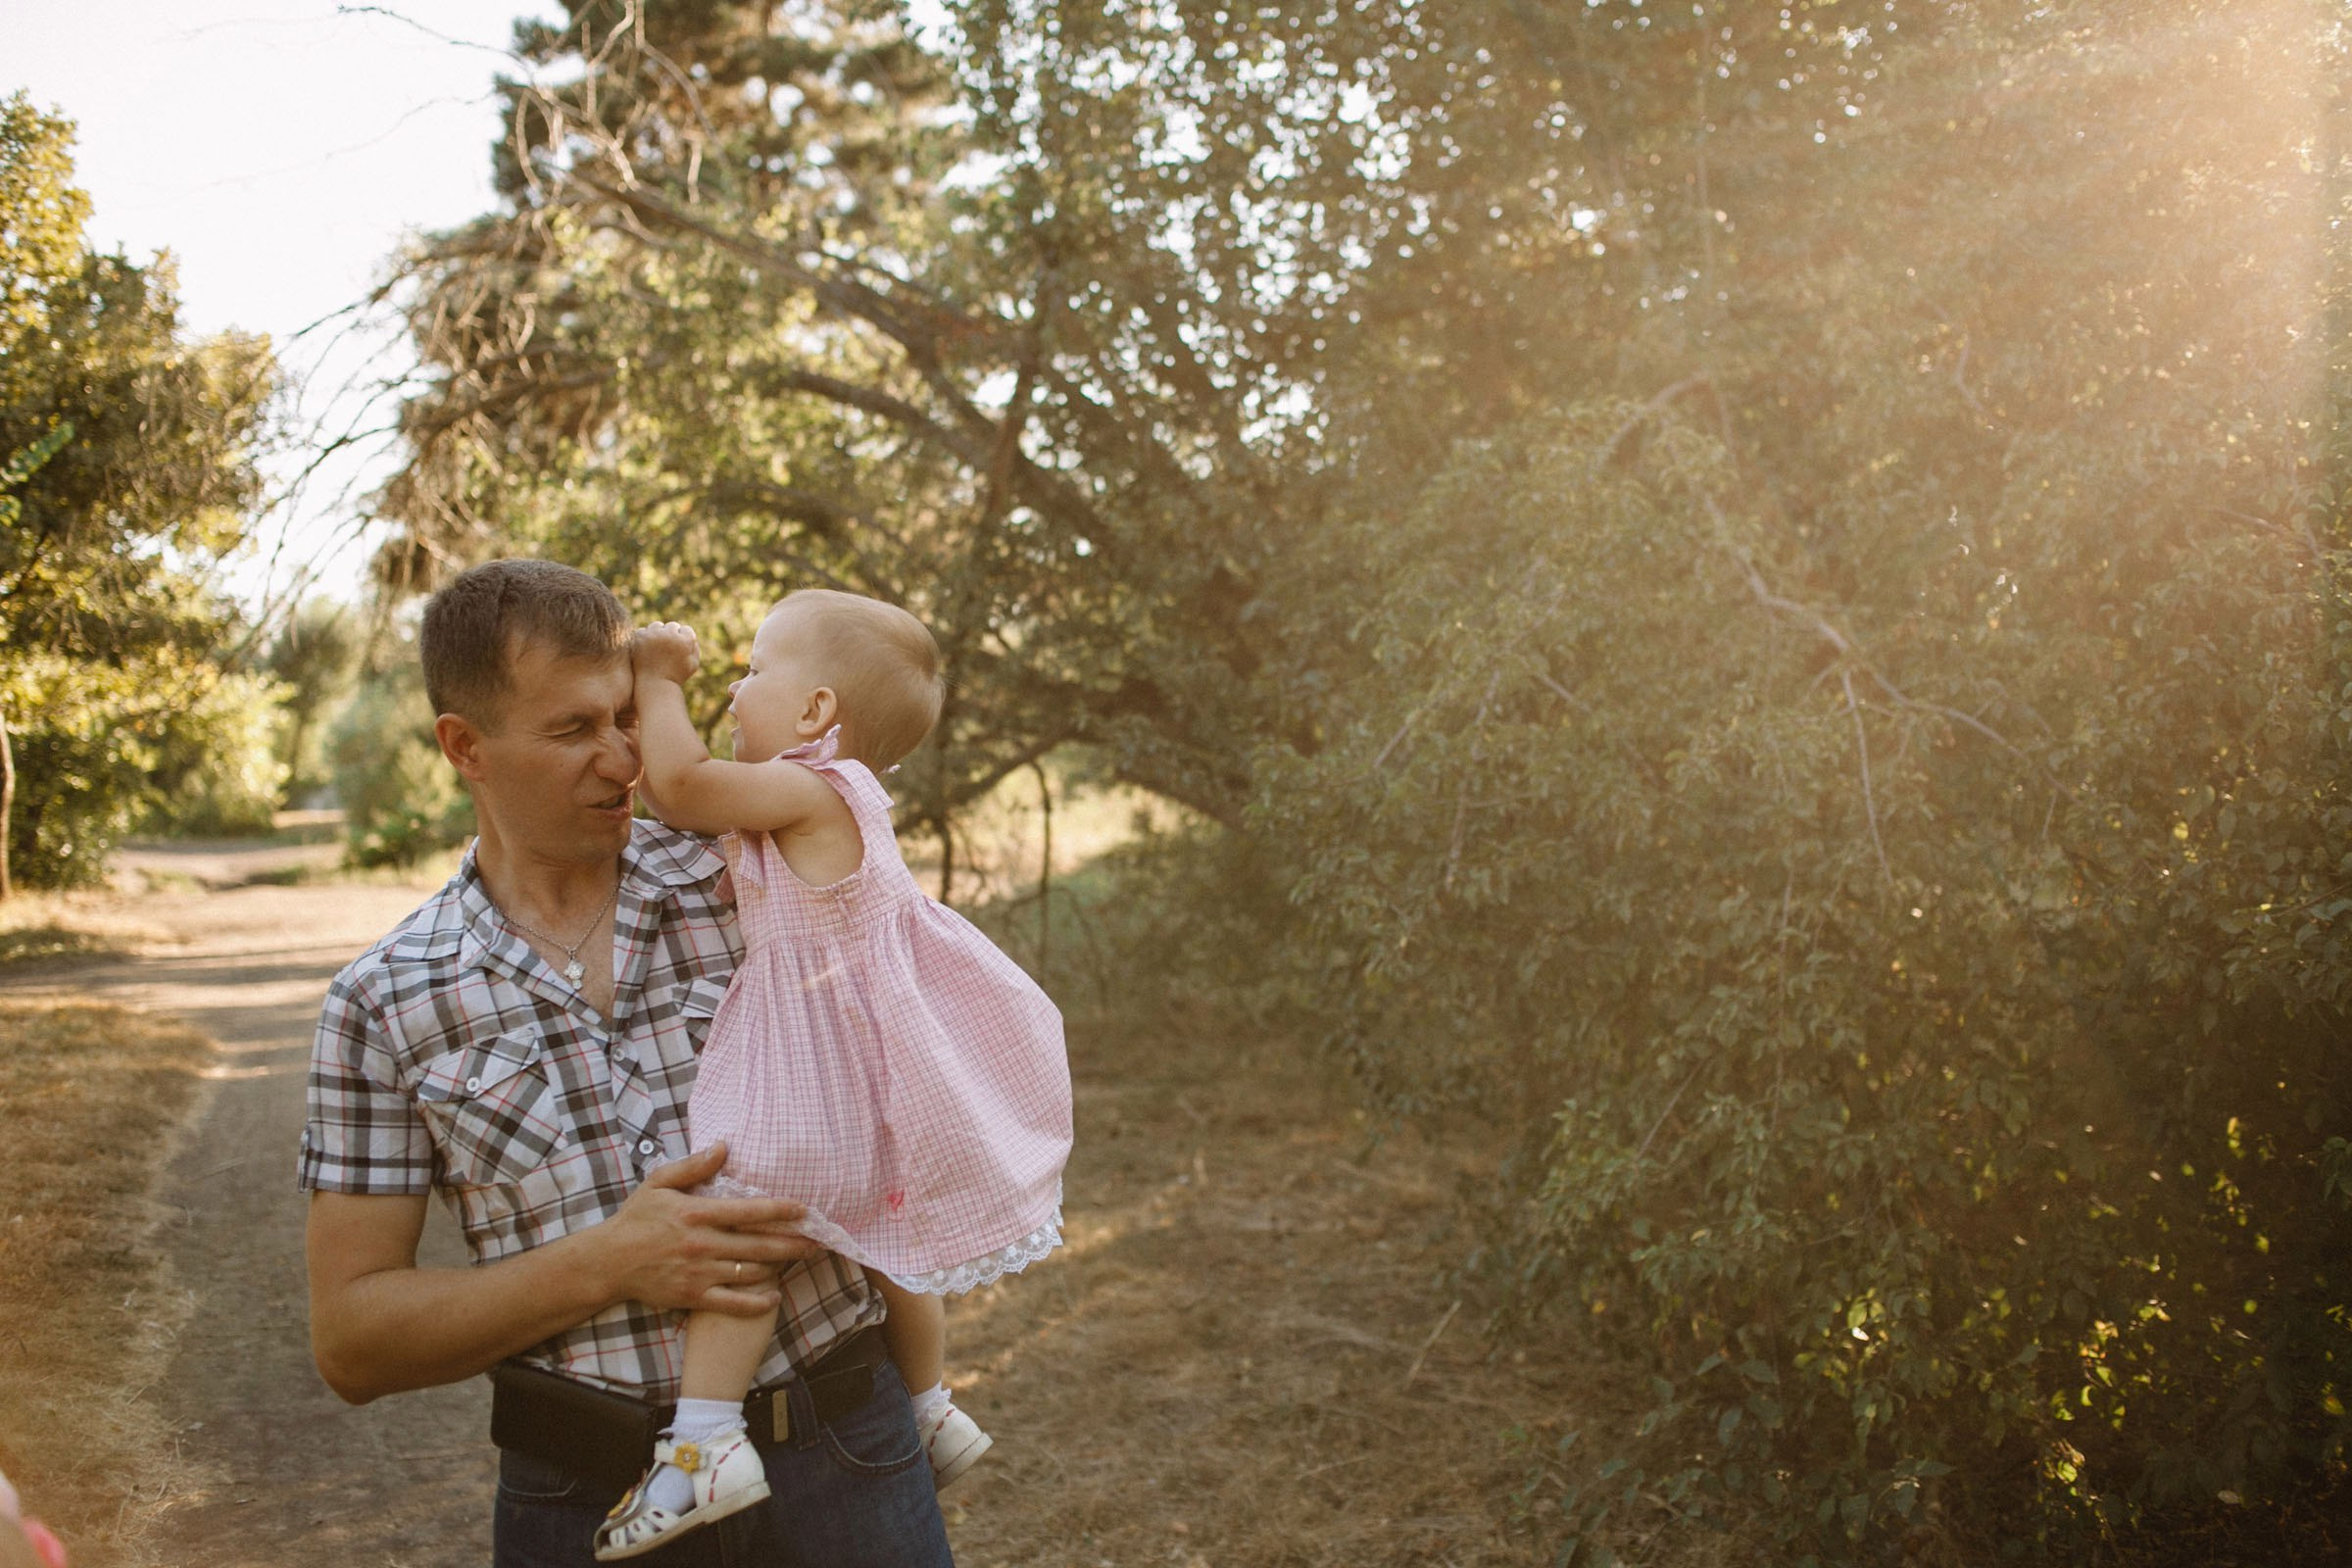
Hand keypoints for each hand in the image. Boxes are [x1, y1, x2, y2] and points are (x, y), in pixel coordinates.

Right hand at [600, 1143, 820, 1316]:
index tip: (804, 1210)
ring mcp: (698, 1273)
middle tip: (817, 1240)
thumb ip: (693, 1166)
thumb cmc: (636, 1218)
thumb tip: (723, 1146)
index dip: (780, 1210)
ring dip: (779, 1267)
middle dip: (792, 1243)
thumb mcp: (659, 1183)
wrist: (608, 1262)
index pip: (748, 1211)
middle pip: (758, 1245)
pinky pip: (733, 1303)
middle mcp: (702, 1244)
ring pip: (751, 1272)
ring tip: (800, 1259)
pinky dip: (757, 1302)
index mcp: (696, 1213)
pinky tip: (774, 1297)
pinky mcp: (693, 1297)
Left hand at [630, 622, 700, 684]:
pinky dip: (645, 638)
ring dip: (658, 634)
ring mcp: (653, 635)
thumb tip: (687, 632)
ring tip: (657, 649)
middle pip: (672, 626)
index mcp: (685, 641)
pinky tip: (647, 649)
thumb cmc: (676, 677)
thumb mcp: (693, 665)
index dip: (684, 640)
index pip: (686, 630)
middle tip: (667, 650)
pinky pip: (644, 631)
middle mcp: (670, 635)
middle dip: (671, 636)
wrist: (654, 685)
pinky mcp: (640, 637)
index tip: (678, 651)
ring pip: (657, 626)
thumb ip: (694, 647)